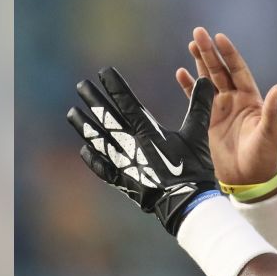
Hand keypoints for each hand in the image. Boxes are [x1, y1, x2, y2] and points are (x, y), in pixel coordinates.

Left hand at [67, 67, 218, 234]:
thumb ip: (199, 107)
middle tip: (81, 85)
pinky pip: (101, 166)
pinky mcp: (121, 179)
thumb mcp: (198, 135)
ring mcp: (122, 162)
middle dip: (94, 100)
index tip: (104, 72)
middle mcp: (130, 145)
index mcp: (148, 132)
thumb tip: (204, 80)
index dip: (115, 86)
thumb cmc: (192, 168)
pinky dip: (91, 157)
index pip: (127, 103)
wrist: (184, 203)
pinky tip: (84, 149)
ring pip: (98, 140)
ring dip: (84, 125)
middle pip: (107, 118)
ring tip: (72, 112)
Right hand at [176, 27, 276, 186]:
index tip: (220, 37)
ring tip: (192, 44)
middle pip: (220, 70)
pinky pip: (196, 99)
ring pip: (208, 79)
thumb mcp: (271, 132)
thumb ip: (272, 110)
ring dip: (200, 63)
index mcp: (251, 99)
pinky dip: (188, 86)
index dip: (229, 54)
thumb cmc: (265, 156)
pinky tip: (181, 73)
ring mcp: (221, 109)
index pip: (238, 70)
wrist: (249, 178)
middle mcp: (235, 100)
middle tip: (198, 33)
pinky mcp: (208, 120)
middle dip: (210, 52)